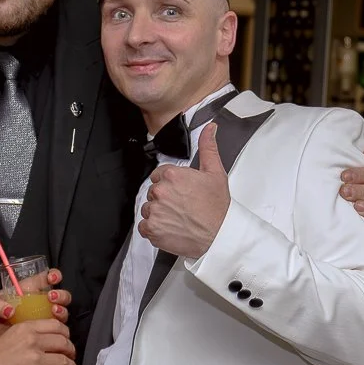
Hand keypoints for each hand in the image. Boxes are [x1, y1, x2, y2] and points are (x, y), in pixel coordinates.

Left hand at [0, 269, 70, 355]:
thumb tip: (9, 310)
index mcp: (25, 291)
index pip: (44, 279)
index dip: (53, 276)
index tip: (53, 279)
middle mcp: (35, 304)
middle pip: (59, 296)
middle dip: (61, 295)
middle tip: (52, 298)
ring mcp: (38, 319)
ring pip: (60, 313)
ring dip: (61, 310)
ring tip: (54, 310)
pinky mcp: (38, 334)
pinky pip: (53, 331)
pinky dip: (57, 329)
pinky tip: (52, 328)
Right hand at [0, 319, 76, 364]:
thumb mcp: (8, 337)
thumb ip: (26, 335)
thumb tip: (44, 342)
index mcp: (25, 328)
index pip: (57, 326)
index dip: (66, 334)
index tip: (66, 341)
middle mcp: (32, 340)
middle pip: (64, 343)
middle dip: (71, 351)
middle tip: (71, 357)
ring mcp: (35, 359)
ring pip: (65, 361)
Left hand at [140, 122, 228, 257]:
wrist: (219, 236)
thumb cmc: (217, 208)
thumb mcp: (215, 173)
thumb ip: (208, 148)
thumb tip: (210, 128)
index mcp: (173, 175)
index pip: (159, 175)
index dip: (171, 184)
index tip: (181, 192)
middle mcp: (160, 191)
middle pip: (153, 191)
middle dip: (164, 198)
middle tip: (182, 206)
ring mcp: (154, 211)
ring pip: (148, 208)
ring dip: (158, 213)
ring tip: (177, 218)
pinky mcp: (151, 228)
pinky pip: (144, 226)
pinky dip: (154, 228)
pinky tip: (170, 228)